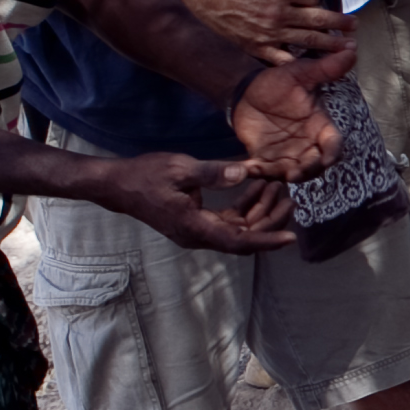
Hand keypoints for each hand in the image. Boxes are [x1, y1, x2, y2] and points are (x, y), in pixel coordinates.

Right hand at [93, 155, 301, 255]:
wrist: (118, 185)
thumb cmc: (146, 175)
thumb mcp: (180, 168)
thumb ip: (213, 173)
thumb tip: (243, 174)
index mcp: (195, 227)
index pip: (239, 240)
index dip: (267, 240)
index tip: (291, 237)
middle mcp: (198, 235)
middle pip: (244, 237)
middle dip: (269, 220)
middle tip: (288, 197)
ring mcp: (197, 231)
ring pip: (238, 229)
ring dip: (258, 211)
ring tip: (275, 187)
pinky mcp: (196, 222)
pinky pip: (228, 221)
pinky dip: (244, 207)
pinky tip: (255, 187)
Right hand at [167, 0, 348, 59]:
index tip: (318, 0)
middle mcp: (280, 13)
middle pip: (319, 20)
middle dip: (339, 24)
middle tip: (354, 26)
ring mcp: (270, 33)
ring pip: (308, 42)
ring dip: (330, 45)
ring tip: (346, 48)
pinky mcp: (257, 48)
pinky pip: (284, 59)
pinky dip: (300, 63)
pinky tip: (313, 66)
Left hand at [228, 59, 347, 179]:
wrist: (245, 90)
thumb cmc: (278, 81)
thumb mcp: (300, 73)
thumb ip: (325, 68)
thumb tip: (352, 50)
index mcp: (319, 125)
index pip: (333, 142)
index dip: (332, 152)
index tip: (328, 159)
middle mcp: (306, 143)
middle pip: (315, 164)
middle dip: (308, 170)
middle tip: (296, 172)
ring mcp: (286, 153)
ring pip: (293, 172)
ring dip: (287, 175)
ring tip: (279, 175)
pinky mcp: (265, 158)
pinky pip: (265, 171)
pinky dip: (259, 173)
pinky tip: (251, 169)